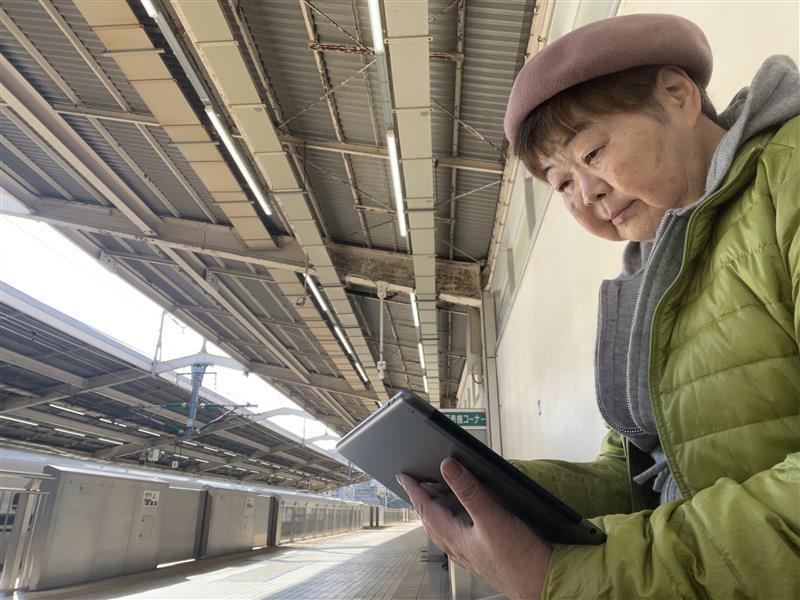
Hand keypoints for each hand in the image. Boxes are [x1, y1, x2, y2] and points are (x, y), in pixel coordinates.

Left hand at [397, 459, 550, 599]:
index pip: (426, 510)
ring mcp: (471, 554)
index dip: (414, 491)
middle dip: (422, 501)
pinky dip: (455, 523)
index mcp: (455, 538)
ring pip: (445, 531)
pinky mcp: (484, 557)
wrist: (542, 584)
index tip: (403, 477)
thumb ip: (470, 492)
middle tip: (415, 485)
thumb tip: (448, 467)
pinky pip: (459, 537)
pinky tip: (464, 521)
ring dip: (437, 513)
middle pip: (432, 521)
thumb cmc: (520, 560)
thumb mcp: (493, 519)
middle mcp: (459, 548)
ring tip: (435, 497)